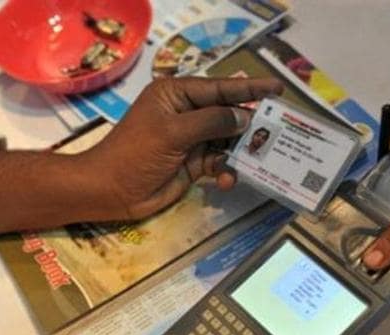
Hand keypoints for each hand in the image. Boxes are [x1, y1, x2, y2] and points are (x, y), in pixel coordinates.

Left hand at [0, 77, 282, 233]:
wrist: (110, 191)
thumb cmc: (135, 154)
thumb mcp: (173, 132)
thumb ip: (211, 122)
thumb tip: (243, 117)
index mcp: (176, 95)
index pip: (219, 88)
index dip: (248, 89)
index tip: (277, 90)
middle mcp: (186, 113)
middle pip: (227, 114)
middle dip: (250, 124)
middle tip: (278, 130)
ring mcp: (191, 139)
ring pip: (227, 140)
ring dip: (240, 152)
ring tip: (259, 159)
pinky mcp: (193, 163)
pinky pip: (219, 162)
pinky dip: (227, 170)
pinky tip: (228, 180)